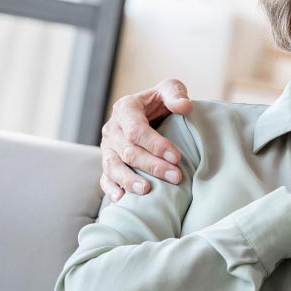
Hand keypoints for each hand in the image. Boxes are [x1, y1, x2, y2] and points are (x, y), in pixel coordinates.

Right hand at [100, 79, 193, 200]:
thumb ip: (176, 94)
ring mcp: (107, 148)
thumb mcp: (168, 90)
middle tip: (176, 177)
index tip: (177, 157)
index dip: (156, 144)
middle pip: (128, 152)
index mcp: (125, 109)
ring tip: (147, 191)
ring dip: (130, 180)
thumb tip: (184, 107)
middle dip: (152, 166)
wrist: (148, 113)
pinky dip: (112, 190)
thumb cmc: (160, 102)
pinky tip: (123, 200)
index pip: (136, 130)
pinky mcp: (108, 163)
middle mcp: (112, 129)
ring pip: (113, 167)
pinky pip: (105, 179)